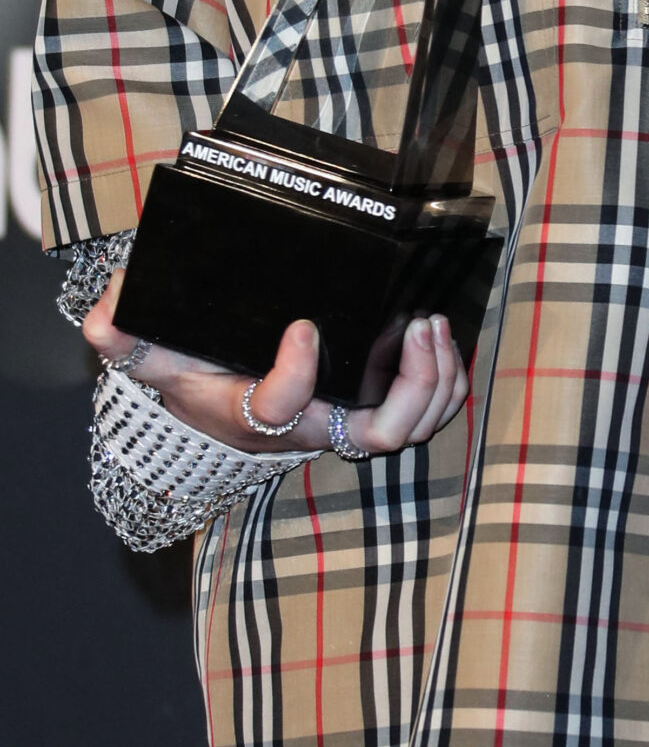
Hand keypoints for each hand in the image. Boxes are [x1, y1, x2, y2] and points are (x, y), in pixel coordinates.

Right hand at [83, 272, 469, 457]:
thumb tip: (106, 314)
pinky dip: (444, 382)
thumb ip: (123, 333)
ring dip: (436, 379)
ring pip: (411, 426)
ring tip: (434, 323)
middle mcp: (311, 427)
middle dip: (411, 385)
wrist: (214, 399)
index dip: (296, 375)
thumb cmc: (191, 371)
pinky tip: (444, 338)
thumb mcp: (150, 353)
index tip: (302, 326)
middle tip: (417, 325)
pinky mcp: (371, 407)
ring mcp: (346, 422)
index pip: (281, 407)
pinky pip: (424, 411)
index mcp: (256, 413)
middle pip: (378, 432)